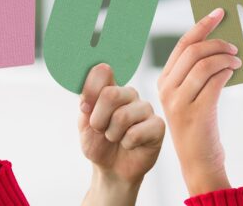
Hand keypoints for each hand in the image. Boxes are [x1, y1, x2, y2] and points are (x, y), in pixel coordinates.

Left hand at [79, 64, 165, 205]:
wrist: (111, 170)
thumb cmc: (98, 143)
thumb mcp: (84, 122)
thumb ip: (86, 102)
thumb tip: (88, 96)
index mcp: (112, 87)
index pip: (102, 71)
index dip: (90, 90)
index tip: (85, 108)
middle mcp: (130, 94)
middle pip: (111, 94)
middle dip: (98, 120)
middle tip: (100, 130)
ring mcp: (145, 108)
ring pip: (123, 116)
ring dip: (112, 134)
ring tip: (116, 138)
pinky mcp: (158, 126)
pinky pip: (136, 133)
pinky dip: (127, 144)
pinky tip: (130, 145)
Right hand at [157, 7, 240, 195]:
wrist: (198, 162)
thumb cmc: (200, 125)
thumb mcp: (190, 96)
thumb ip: (197, 72)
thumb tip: (219, 43)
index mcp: (163, 80)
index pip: (183, 44)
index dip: (202, 25)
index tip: (219, 13)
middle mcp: (166, 88)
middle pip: (193, 50)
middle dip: (217, 42)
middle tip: (234, 45)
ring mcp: (179, 101)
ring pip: (205, 64)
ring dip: (226, 57)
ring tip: (237, 60)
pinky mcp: (197, 112)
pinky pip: (215, 80)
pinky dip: (227, 71)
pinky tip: (235, 71)